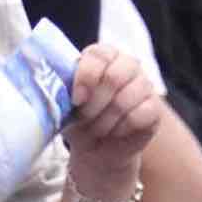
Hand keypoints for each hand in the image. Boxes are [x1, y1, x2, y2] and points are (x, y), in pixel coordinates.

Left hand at [62, 45, 161, 186]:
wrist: (95, 146)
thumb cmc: (76, 117)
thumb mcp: (63, 101)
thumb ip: (59, 87)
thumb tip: (47, 83)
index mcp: (102, 55)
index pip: (99, 55)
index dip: (86, 77)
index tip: (76, 99)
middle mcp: (127, 64)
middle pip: (114, 77)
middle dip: (94, 103)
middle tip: (83, 117)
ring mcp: (144, 85)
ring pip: (125, 100)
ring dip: (104, 120)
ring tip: (95, 128)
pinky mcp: (154, 108)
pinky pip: (138, 116)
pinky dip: (120, 128)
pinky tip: (113, 131)